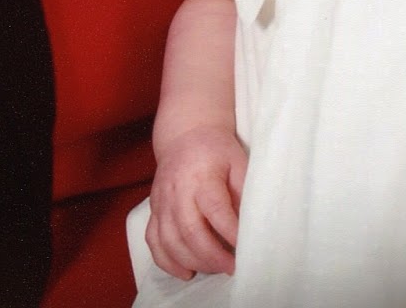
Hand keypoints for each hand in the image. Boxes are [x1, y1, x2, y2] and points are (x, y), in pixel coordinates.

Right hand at [146, 125, 246, 279]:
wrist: (186, 133)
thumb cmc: (217, 150)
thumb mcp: (238, 162)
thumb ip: (244, 192)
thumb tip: (252, 226)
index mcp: (201, 175)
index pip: (215, 210)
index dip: (231, 233)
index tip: (246, 250)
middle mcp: (177, 189)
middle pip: (189, 230)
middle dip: (212, 256)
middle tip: (232, 267)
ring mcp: (161, 201)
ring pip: (169, 241)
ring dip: (192, 261)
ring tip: (215, 268)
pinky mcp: (153, 210)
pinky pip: (153, 242)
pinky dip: (167, 262)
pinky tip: (186, 271)